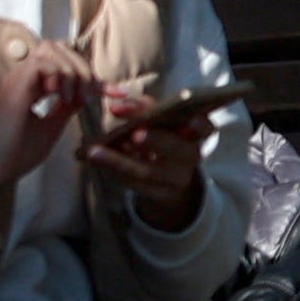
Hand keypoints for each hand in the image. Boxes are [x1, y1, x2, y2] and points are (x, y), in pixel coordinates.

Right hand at [0, 43, 91, 202]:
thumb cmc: (19, 150)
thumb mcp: (54, 124)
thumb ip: (68, 106)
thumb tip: (86, 91)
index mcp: (34, 84)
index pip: (66, 62)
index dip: (92, 74)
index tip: (116, 92)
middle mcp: (25, 76)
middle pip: (59, 47)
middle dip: (82, 67)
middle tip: (87, 96)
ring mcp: (18, 78)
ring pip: (50, 49)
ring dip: (70, 70)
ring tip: (71, 98)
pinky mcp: (15, 86)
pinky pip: (40, 63)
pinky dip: (56, 76)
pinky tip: (59, 98)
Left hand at [77, 79, 220, 227]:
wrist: (171, 182)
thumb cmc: (165, 140)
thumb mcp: (161, 123)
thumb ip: (145, 109)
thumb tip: (118, 106)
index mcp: (195, 134)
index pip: (205, 128)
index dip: (200, 124)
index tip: (190, 118)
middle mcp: (189, 157)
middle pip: (175, 150)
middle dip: (156, 140)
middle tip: (136, 134)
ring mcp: (175, 180)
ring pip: (147, 171)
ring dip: (118, 161)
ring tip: (94, 151)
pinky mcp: (158, 195)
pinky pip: (133, 184)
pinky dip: (113, 172)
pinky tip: (97, 162)